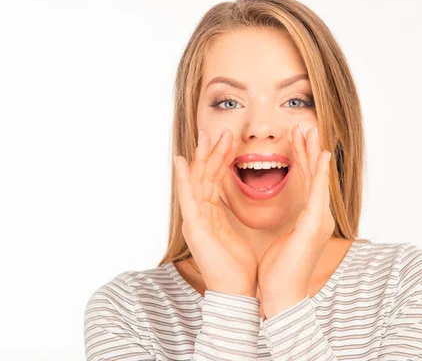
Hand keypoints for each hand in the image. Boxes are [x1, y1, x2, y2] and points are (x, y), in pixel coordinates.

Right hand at [173, 128, 257, 296]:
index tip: (231, 140)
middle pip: (205, 176)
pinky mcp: (195, 228)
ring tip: (207, 136)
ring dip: (202, 157)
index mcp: (210, 215)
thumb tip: (234, 204)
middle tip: (222, 130)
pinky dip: (184, 179)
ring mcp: (195, 220)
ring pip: (197, 181)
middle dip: (213, 152)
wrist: (237, 293)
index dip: (221, 159)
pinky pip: (188, 199)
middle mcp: (200, 215)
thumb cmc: (238, 267)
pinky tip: (182, 162)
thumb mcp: (235, 234)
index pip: (214, 180)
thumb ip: (229, 216)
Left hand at [257, 124, 334, 317]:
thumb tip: (289, 214)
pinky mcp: (314, 225)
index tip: (297, 139)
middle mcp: (319, 216)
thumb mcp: (284, 239)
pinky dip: (320, 173)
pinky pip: (317, 193)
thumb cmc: (280, 271)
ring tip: (310, 132)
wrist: (282, 296)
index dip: (303, 159)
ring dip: (313, 153)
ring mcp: (319, 220)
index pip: (307, 182)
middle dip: (309, 149)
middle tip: (305, 127)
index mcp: (310, 219)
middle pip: (314, 175)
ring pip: (317, 179)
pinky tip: (321, 156)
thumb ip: (290, 222)